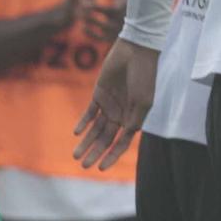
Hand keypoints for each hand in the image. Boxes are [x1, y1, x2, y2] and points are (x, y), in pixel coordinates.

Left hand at [73, 36, 158, 169]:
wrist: (135, 52)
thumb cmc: (143, 76)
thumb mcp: (143, 101)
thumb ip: (134, 118)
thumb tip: (126, 136)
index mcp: (135, 119)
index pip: (121, 143)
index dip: (111, 156)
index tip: (101, 168)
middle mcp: (121, 115)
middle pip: (105, 139)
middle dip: (95, 153)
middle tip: (83, 166)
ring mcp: (110, 105)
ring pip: (95, 129)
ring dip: (86, 142)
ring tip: (76, 155)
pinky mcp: (99, 94)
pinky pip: (90, 112)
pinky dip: (84, 123)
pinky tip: (77, 133)